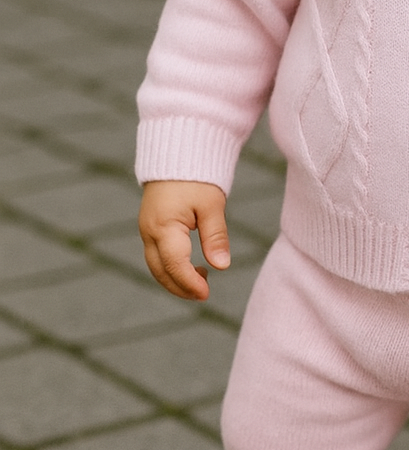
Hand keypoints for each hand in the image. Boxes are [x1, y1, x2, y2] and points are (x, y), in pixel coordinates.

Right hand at [139, 180, 230, 299]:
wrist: (176, 154)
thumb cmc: (196, 177)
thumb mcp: (211, 205)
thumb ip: (215, 236)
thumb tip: (221, 266)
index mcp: (163, 226)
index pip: (174, 264)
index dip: (189, 283)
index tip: (206, 294)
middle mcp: (149, 231)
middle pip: (160, 271)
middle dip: (180, 287)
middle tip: (204, 295)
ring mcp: (146, 230)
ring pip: (156, 266)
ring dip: (175, 280)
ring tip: (202, 283)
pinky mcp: (150, 228)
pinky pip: (156, 256)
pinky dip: (171, 268)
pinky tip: (193, 269)